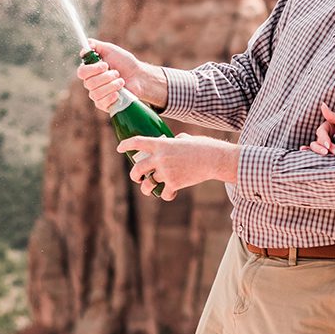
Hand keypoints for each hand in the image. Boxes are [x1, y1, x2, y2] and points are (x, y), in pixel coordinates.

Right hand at [77, 41, 165, 112]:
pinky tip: (118, 93)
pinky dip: (110, 97)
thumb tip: (86, 44)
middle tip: (117, 73)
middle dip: (106, 77)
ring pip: (95, 93)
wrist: (139, 77)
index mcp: (90, 70)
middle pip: (88, 83)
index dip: (92, 69)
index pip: (81, 72)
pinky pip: (100, 103)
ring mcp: (97, 94)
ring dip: (111, 86)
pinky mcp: (104, 104)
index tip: (105, 65)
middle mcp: (91, 83)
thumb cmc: (125, 62)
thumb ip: (96, 45)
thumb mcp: (111, 50)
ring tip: (121, 81)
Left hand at [115, 134, 236, 198]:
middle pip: (137, 168)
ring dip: (146, 188)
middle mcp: (160, 158)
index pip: (137, 142)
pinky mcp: (174, 183)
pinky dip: (166, 195)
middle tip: (136, 177)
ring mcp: (166, 172)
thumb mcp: (186, 139)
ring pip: (148, 184)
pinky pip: (164, 193)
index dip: (125, 145)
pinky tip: (170, 193)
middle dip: (134, 175)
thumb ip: (176, 141)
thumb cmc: (203, 147)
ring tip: (149, 188)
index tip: (119, 148)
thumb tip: (174, 141)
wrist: (215, 159)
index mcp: (161, 144)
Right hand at [308, 102, 334, 155]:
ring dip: (320, 152)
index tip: (328, 145)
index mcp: (327, 127)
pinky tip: (304, 151)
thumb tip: (322, 104)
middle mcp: (323, 136)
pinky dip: (309, 152)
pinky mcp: (326, 152)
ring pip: (315, 147)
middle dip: (323, 148)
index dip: (324, 139)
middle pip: (317, 141)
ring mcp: (324, 145)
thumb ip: (332, 116)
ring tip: (331, 156)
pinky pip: (316, 153)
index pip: (321, 133)